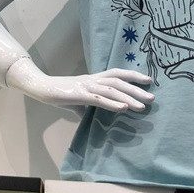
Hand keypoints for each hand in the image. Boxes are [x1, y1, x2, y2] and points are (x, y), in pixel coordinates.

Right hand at [8, 59, 154, 112]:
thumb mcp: (78, 101)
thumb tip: (93, 119)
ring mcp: (86, 86)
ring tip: (142, 106)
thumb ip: (88, 107)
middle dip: (136, 88)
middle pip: (119, 81)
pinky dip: (112, 103)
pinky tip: (123, 108)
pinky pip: (99, 99)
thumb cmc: (59, 93)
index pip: (117, 73)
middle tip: (152, 97)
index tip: (148, 81)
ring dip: (129, 97)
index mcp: (93, 79)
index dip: (132, 75)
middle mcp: (92, 79)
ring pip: (112, 89)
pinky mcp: (79, 94)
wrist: (41, 88)